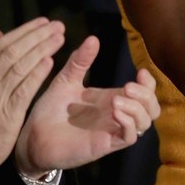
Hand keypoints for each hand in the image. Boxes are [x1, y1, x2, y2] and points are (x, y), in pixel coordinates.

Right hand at [0, 18, 66, 177]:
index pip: (1, 45)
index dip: (24, 31)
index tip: (43, 23)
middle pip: (12, 52)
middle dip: (37, 36)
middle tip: (57, 27)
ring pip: (19, 67)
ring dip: (41, 50)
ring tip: (59, 39)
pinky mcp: (6, 113)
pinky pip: (23, 89)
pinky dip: (36, 74)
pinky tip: (50, 62)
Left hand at [14, 35, 160, 177]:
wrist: (33, 136)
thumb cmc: (50, 111)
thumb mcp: (66, 81)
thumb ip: (80, 62)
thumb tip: (93, 38)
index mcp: (112, 99)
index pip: (145, 92)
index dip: (149, 83)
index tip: (140, 71)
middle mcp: (117, 115)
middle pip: (152, 108)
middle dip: (147, 95)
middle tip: (128, 86)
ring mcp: (113, 130)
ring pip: (145, 122)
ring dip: (137, 108)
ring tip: (116, 100)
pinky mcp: (106, 145)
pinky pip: (130, 136)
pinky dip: (128, 123)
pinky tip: (114, 111)